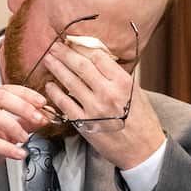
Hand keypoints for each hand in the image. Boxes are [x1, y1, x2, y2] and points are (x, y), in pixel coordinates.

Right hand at [0, 84, 48, 190]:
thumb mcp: (6, 137)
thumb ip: (22, 125)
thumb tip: (42, 117)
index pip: (4, 89)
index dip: (25, 94)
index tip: (42, 103)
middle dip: (23, 106)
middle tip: (38, 118)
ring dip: (13, 125)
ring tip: (25, 138)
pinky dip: (7, 147)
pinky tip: (18, 153)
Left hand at [42, 41, 164, 168]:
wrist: (142, 149)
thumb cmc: (141, 120)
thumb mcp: (136, 91)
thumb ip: (117, 76)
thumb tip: (99, 59)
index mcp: (122, 82)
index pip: (98, 56)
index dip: (82, 46)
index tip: (73, 42)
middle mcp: (107, 92)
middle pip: (80, 65)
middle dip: (65, 53)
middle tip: (54, 46)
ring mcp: (94, 108)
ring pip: (69, 82)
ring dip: (56, 68)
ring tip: (48, 59)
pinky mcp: (84, 123)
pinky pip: (64, 103)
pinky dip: (55, 92)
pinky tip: (49, 85)